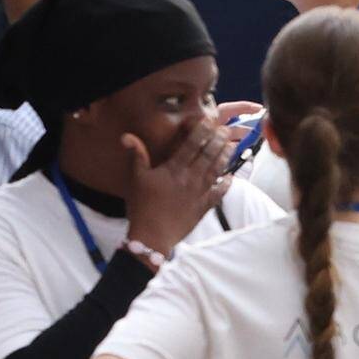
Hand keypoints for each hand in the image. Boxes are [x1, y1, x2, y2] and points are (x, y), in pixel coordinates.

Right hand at [124, 114, 236, 249]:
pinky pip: (218, 194)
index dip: (202, 132)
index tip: (210, 121)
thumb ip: (137, 156)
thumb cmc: (141, 207)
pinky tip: (232, 177)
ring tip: (232, 146)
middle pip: (208, 155)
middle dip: (218, 140)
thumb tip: (127, 136)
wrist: (151, 237)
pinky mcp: (203, 208)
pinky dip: (226, 185)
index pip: (191, 145)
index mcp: (173, 170)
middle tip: (226, 129)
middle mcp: (189, 179)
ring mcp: (198, 194)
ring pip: (216, 171)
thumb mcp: (137, 179)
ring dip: (225, 157)